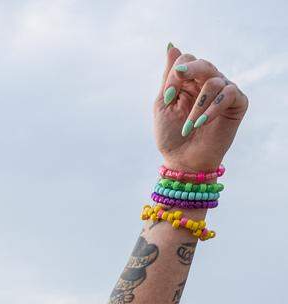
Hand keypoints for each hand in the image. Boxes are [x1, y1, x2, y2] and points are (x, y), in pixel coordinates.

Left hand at [155, 44, 247, 171]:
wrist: (184, 160)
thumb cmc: (171, 134)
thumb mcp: (164, 104)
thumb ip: (169, 77)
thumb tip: (171, 45)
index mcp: (189, 81)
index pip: (186, 60)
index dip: (175, 74)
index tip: (167, 97)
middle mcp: (208, 83)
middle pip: (203, 63)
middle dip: (188, 74)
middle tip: (175, 94)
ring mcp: (224, 92)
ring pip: (214, 81)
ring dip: (198, 105)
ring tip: (189, 125)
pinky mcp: (238, 104)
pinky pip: (229, 94)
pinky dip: (213, 108)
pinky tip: (201, 122)